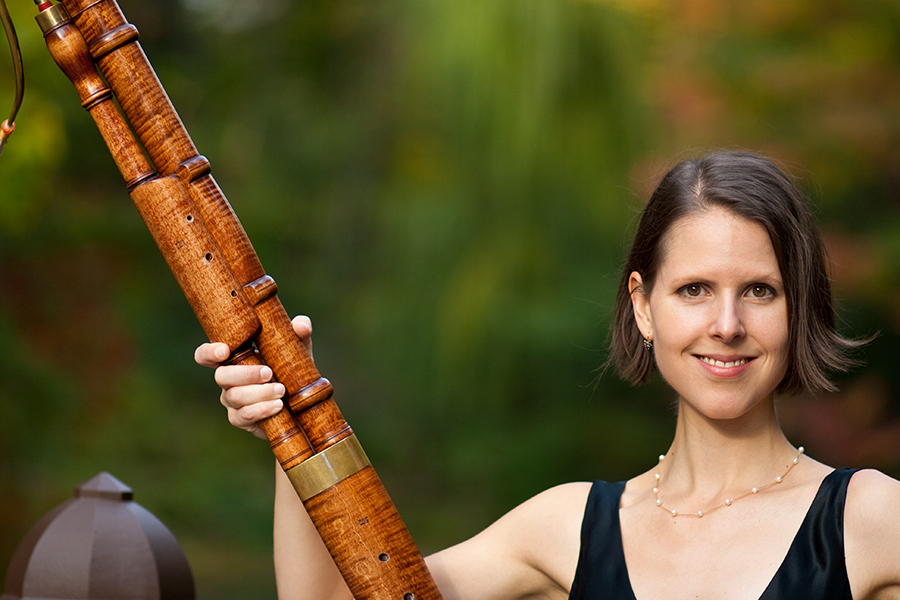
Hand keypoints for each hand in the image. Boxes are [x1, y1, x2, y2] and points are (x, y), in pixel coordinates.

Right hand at [194, 315, 313, 438]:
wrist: (303, 404)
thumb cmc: (292, 371)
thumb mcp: (299, 351)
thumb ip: (299, 334)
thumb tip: (301, 324)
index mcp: (234, 359)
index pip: (206, 355)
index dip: (208, 352)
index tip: (224, 351)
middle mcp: (228, 380)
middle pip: (221, 377)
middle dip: (244, 374)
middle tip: (269, 372)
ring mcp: (232, 401)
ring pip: (234, 396)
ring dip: (259, 393)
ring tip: (281, 390)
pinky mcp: (241, 419)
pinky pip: (244, 416)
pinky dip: (262, 409)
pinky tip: (278, 405)